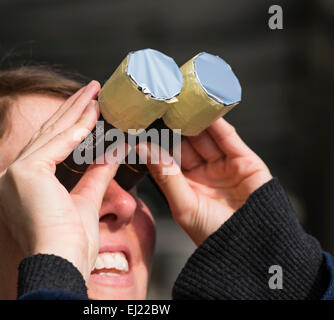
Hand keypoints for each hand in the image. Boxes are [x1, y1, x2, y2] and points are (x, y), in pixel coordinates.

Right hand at [0, 81, 120, 281]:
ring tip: (94, 93)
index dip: (68, 127)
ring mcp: (13, 174)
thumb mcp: (86, 199)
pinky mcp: (24, 172)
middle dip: (72, 111)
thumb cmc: (70, 245)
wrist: (62, 265)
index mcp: (18, 188)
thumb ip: (97, 172)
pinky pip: (57, 144)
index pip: (47, 148)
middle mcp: (9, 178)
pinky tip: (93, 112)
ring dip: (76, 112)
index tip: (87, 111)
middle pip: (47, 136)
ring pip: (51, 135)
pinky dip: (78, 128)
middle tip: (91, 91)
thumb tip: (114, 150)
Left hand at [138, 118, 271, 245]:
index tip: (144, 123)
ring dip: (194, 120)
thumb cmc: (214, 236)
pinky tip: (205, 110)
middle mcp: (203, 173)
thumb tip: (143, 148)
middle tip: (161, 105)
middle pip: (186, 142)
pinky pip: (228, 138)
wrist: (252, 248)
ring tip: (180, 102)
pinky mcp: (244, 161)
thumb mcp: (183, 204)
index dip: (157, 140)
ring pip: (206, 137)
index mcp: (185, 184)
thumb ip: (165, 174)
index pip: (168, 156)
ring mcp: (223, 166)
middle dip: (175, 125)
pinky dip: (217, 124)